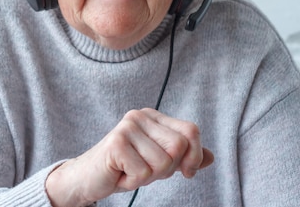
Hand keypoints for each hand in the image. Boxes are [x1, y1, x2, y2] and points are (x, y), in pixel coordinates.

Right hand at [45, 108, 213, 206]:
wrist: (88, 178)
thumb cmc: (124, 168)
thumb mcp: (159, 161)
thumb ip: (183, 156)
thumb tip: (211, 157)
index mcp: (152, 116)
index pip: (191, 131)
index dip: (194, 156)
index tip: (185, 171)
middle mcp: (140, 116)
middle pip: (179, 146)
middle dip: (168, 169)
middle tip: (146, 169)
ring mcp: (127, 128)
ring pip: (163, 163)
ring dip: (149, 177)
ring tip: (130, 170)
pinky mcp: (116, 144)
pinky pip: (144, 173)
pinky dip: (134, 182)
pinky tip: (120, 174)